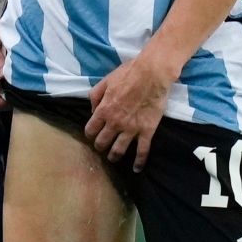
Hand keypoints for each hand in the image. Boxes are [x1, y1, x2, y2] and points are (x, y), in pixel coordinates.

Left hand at [84, 52, 172, 168]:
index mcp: (103, 110)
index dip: (90, 135)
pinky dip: (139, 162)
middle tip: (102, 147)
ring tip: (113, 158)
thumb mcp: (105, 81)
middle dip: (100, 147)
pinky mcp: (146, 131)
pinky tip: (136, 168)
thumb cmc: (128, 73)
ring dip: (114, 157)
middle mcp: (114, 123)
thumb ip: (95, 96)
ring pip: (118, 150)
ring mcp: (131, 129)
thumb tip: (92, 110)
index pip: (90, 130)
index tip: (92, 136)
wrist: (152, 74)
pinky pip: (142, 151)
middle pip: (102, 143)